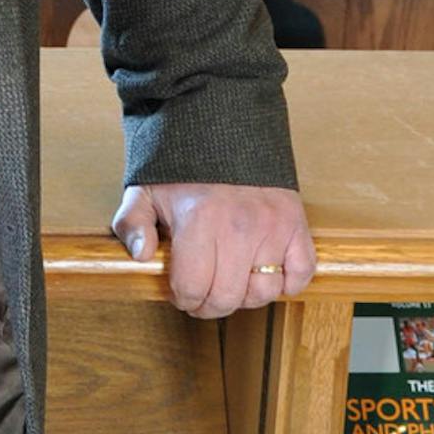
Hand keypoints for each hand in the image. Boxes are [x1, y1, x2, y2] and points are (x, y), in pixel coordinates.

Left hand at [110, 183, 315, 319]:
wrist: (226, 128)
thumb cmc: (183, 166)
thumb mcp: (144, 189)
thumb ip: (132, 223)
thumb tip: (142, 256)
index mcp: (199, 220)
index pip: (191, 288)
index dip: (181, 297)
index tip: (179, 291)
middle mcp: (239, 227)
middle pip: (227, 298)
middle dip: (208, 305)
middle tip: (202, 296)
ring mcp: (272, 227)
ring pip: (263, 292)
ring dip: (245, 296)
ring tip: (230, 282)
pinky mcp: (296, 224)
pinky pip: (301, 273)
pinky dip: (286, 282)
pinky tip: (266, 274)